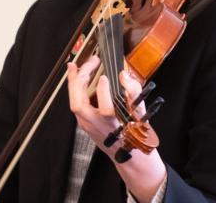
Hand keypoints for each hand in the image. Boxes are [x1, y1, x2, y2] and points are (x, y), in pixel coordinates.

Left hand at [67, 55, 166, 202]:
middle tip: (90, 62)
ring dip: (73, 83)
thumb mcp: (141, 113)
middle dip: (81, 81)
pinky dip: (74, 88)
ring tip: (75, 66)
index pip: (105, 110)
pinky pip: (75, 102)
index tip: (106, 76)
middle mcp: (97, 127)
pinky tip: (76, 76)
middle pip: (79, 106)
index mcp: (114, 127)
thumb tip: (123, 76)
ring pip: (74, 103)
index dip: (103, 92)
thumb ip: (134, 93)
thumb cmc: (135, 134)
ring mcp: (87, 125)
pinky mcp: (83, 121)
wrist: (128, 154)